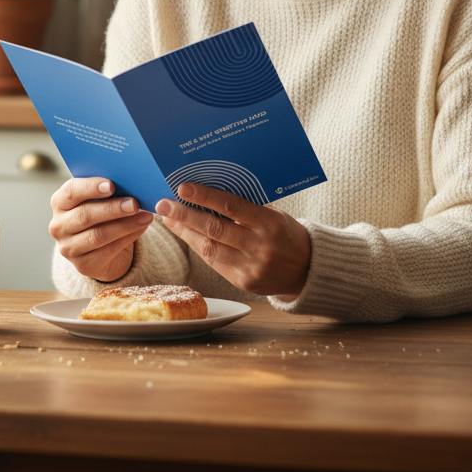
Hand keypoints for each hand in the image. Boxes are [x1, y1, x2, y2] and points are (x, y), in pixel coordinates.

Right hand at [49, 177, 152, 282]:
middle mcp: (58, 225)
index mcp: (60, 202)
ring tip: (144, 216)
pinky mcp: (82, 265)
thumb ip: (107, 190)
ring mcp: (68, 248)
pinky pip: (108, 251)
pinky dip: (128, 238)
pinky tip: (140, 228)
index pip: (71, 191)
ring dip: (125, 225)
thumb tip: (131, 183)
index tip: (111, 185)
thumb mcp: (98, 199)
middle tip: (134, 203)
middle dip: (112, 208)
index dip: (91, 187)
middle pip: (85, 215)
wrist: (98, 247)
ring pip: (98, 235)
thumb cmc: (99, 213)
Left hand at [155, 183, 310, 297]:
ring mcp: (251, 267)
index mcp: (270, 224)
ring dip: (185, 232)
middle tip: (164, 204)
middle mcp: (260, 247)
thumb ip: (245, 208)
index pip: (232, 206)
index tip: (183, 188)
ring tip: (169, 219)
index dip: (205, 197)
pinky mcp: (243, 282)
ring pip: (210, 248)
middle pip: (215, 229)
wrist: (307, 270)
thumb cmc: (286, 233)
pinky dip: (198, 247)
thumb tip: (206, 194)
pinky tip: (186, 235)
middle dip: (185, 215)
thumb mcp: (273, 215)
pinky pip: (215, 263)